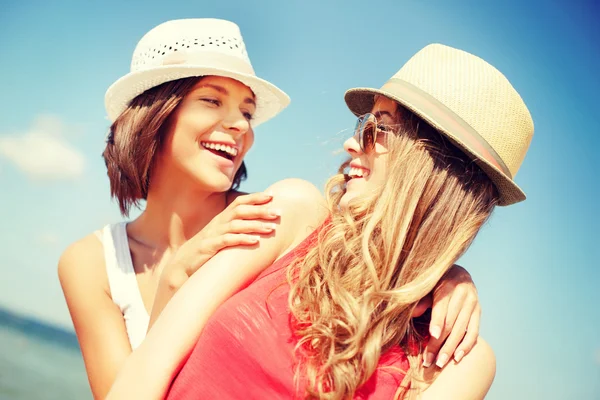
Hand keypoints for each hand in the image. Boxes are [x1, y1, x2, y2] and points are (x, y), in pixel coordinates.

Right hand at [163, 192, 279, 284]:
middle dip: (260, 210)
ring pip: (235, 225)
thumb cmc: (207, 251)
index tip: (272, 195)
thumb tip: (258, 225)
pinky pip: (227, 241)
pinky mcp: (208, 248)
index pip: (239, 202)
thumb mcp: (221, 236)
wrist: (182, 265)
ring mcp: (212, 235)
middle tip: (278, 213)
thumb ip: (236, 229)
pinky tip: (255, 241)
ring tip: (271, 228)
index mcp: (221, 219)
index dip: (255, 198)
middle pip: (240, 211)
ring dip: (255, 225)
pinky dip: (242, 239)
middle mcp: (218, 223)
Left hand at [419, 265, 479, 368]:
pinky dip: (466, 346)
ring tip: (440, 363)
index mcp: (447, 285)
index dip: (437, 321)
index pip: (442, 306)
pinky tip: (457, 357)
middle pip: (451, 323)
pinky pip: (474, 332)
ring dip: (451, 348)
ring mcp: (473, 304)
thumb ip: (421, 300)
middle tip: (429, 360)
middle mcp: (463, 295)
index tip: (433, 335)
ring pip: (462, 330)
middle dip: (439, 343)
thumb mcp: (427, 286)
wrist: (459, 273)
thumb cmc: (437, 281)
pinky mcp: (478, 312)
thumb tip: (412, 314)